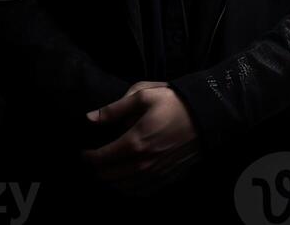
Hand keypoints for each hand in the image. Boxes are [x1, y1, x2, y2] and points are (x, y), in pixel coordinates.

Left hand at [83, 85, 199, 195]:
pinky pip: (141, 193)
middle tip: (92, 161)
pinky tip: (126, 180)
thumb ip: (114, 109)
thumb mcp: (143, 95)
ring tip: (107, 170)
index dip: (87, 157)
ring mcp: (156, 175)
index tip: (82, 152)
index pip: (101, 159)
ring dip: (111, 181)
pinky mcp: (167, 179)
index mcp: (134, 142)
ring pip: (124, 189)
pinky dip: (128, 189)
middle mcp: (143, 164)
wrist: (206, 115)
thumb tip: (90, 119)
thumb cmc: (174, 102)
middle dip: (97, 170)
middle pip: (109, 177)